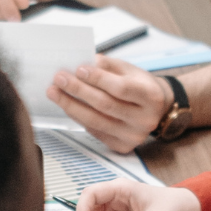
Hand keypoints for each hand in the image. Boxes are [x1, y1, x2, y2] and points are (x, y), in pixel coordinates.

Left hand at [47, 57, 173, 153]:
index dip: (98, 79)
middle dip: (78, 90)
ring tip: (54, 92)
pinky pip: (94, 131)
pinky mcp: (122, 146)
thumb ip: (106, 66)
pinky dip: (78, 117)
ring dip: (71, 106)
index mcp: (151, 97)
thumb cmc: (139, 85)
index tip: (78, 69)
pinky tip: (67, 105)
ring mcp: (133, 136)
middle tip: (59, 79)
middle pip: (105, 105)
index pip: (121, 88)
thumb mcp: (129, 70)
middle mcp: (145, 120)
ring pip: (96, 121)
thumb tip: (80, 64)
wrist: (156, 109)